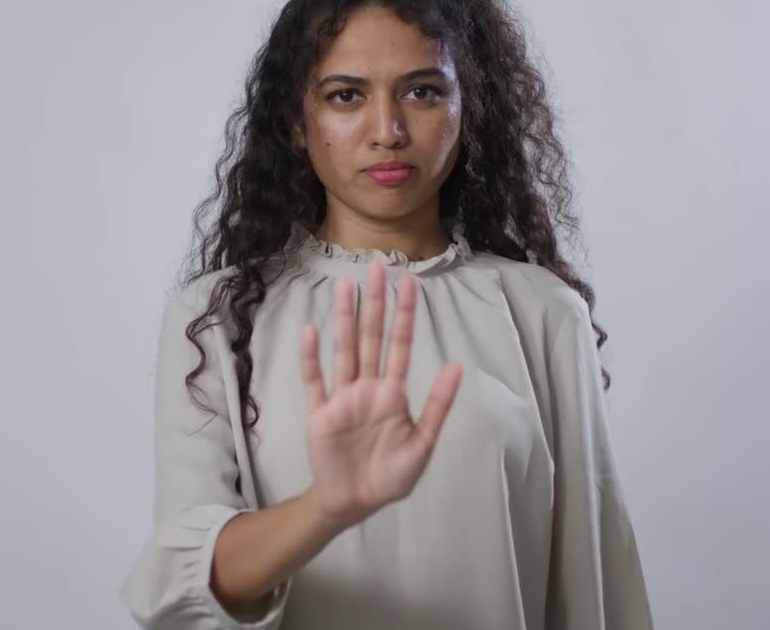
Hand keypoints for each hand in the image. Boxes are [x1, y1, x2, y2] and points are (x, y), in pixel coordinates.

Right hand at [299, 258, 462, 531]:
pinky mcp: (320, 414)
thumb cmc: (390, 477)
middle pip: (371, 337)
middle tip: (376, 266)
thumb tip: (457, 365)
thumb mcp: (422, 445)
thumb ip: (437, 406)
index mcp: (393, 393)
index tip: (410, 282)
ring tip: (345, 287)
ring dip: (345, 319)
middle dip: (375, 303)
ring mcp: (342, 398)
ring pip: (344, 350)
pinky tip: (312, 331)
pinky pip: (315, 381)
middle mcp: (367, 387)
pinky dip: (312, 358)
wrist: (354, 504)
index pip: (400, 345)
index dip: (404, 314)